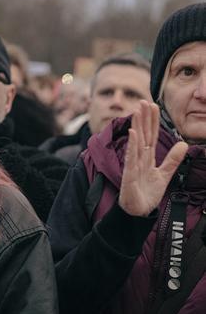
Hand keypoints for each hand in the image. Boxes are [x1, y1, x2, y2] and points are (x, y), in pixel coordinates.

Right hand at [118, 101, 187, 216]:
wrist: (139, 212)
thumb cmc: (147, 193)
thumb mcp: (164, 174)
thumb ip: (172, 159)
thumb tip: (184, 144)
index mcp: (147, 157)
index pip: (150, 135)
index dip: (152, 121)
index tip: (154, 105)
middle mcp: (139, 158)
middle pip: (142, 134)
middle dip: (143, 118)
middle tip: (143, 101)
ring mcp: (133, 165)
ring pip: (136, 142)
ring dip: (137, 126)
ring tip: (137, 111)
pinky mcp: (129, 173)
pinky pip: (131, 157)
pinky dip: (132, 144)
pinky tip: (133, 132)